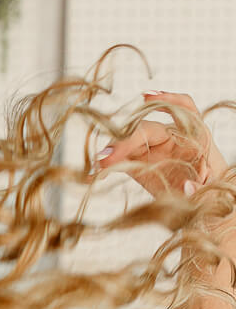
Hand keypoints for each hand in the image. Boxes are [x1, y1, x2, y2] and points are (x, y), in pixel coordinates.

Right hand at [93, 91, 228, 199]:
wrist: (202, 210)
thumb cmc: (213, 195)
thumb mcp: (215, 193)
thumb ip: (204, 190)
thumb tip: (187, 186)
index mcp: (196, 137)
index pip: (185, 109)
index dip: (169, 101)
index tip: (147, 98)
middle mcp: (173, 139)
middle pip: (147, 129)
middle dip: (126, 140)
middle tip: (108, 157)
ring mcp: (154, 150)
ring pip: (130, 142)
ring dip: (113, 151)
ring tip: (99, 166)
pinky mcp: (139, 164)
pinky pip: (121, 160)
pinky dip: (108, 167)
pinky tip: (94, 175)